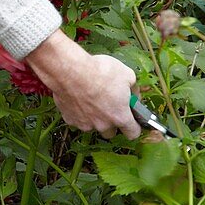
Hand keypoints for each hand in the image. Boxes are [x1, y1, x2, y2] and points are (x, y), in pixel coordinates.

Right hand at [26, 29, 140, 139]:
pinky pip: (78, 119)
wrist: (70, 70)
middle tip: (111, 106)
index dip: (134, 127)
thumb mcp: (127, 74)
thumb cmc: (99, 72)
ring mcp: (85, 124)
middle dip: (112, 122)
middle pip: (111, 132)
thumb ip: (133, 89)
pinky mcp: (70, 119)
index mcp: (120, 116)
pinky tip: (80, 98)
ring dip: (95, 117)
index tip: (133, 120)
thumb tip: (134, 94)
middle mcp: (103, 125)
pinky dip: (80, 112)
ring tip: (92, 99)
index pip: (133, 133)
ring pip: (94, 126)